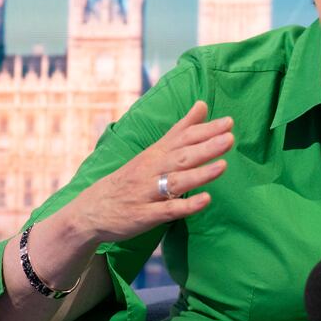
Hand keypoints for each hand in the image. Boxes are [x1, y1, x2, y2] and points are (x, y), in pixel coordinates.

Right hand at [69, 101, 232, 244]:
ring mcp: (148, 192)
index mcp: (156, 153)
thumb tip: (203, 105)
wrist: (91, 210)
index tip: (228, 122)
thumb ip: (180, 130)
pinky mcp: (145, 215)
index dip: (205, 130)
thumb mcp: (153, 151)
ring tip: (223, 166)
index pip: (182, 137)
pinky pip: (168, 209)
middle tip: (229, 138)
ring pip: (176, 181)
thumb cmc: (130, 178)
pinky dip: (187, 205)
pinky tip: (205, 200)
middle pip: (181, 156)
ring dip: (199, 174)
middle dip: (206, 147)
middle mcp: (151, 169)